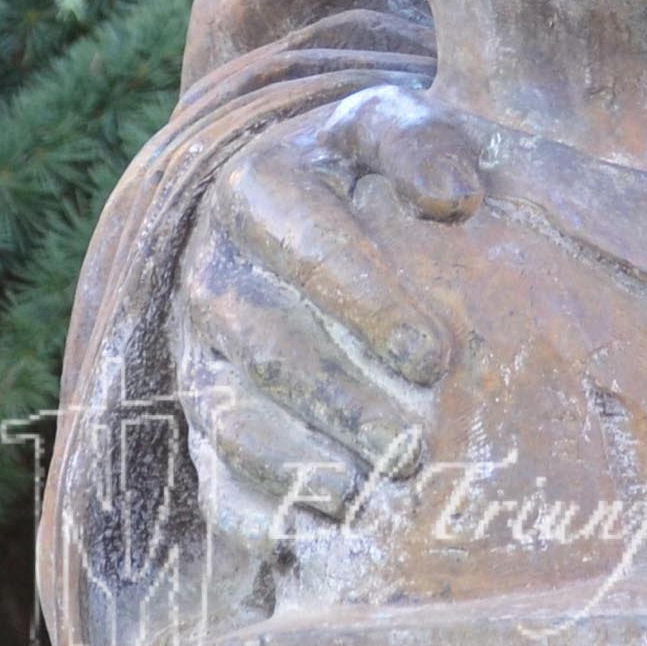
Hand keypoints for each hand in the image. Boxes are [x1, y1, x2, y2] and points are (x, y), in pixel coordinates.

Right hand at [173, 85, 482, 553]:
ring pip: (228, 411)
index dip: (367, 303)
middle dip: (339, 401)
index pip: (308, 244)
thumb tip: (456, 198)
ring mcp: (193, 337)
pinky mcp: (190, 398)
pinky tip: (313, 527)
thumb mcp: (394, 117)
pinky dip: (252, 502)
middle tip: (414, 449)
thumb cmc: (370, 156)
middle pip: (265, 345)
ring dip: (298, 461)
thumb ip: (423, 140)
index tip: (433, 359)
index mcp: (257, 183)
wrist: (300, 182)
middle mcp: (211, 263)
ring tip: (372, 494)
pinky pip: (206, 462)